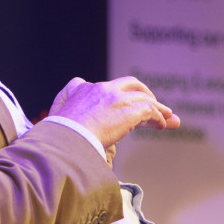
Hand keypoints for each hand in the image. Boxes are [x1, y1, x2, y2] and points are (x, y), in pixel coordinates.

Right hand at [48, 75, 179, 149]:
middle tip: (154, 105)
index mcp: (81, 89)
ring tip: (167, 117)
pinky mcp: (128, 109)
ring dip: (157, 108)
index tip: (125, 107)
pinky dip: (158, 117)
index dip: (119, 97)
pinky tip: (161, 125)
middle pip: (130, 84)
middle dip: (144, 94)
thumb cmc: (57, 139)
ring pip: (143, 98)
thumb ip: (67, 120)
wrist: (63, 139)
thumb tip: (74, 139)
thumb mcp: (58, 124)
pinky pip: (150, 110)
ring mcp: (115, 98)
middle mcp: (100, 89)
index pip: (105, 88)